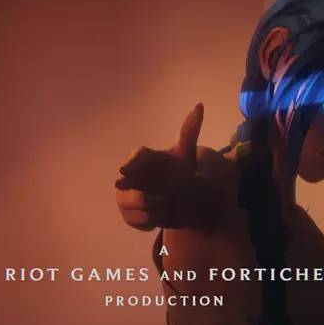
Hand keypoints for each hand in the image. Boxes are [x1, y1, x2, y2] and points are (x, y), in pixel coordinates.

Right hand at [115, 103, 206, 230]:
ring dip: (159, 206)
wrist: (173, 196)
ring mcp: (123, 198)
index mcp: (138, 159)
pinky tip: (165, 213)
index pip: (136, 159)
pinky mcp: (128, 216)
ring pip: (141, 204)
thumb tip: (200, 105)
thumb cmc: (176, 171)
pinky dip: (156, 218)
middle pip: (134, 186)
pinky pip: (142, 219)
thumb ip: (189, 131)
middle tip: (172, 193)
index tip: (149, 171)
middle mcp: (124, 179)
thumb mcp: (184, 154)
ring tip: (171, 202)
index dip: (139, 164)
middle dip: (156, 191)